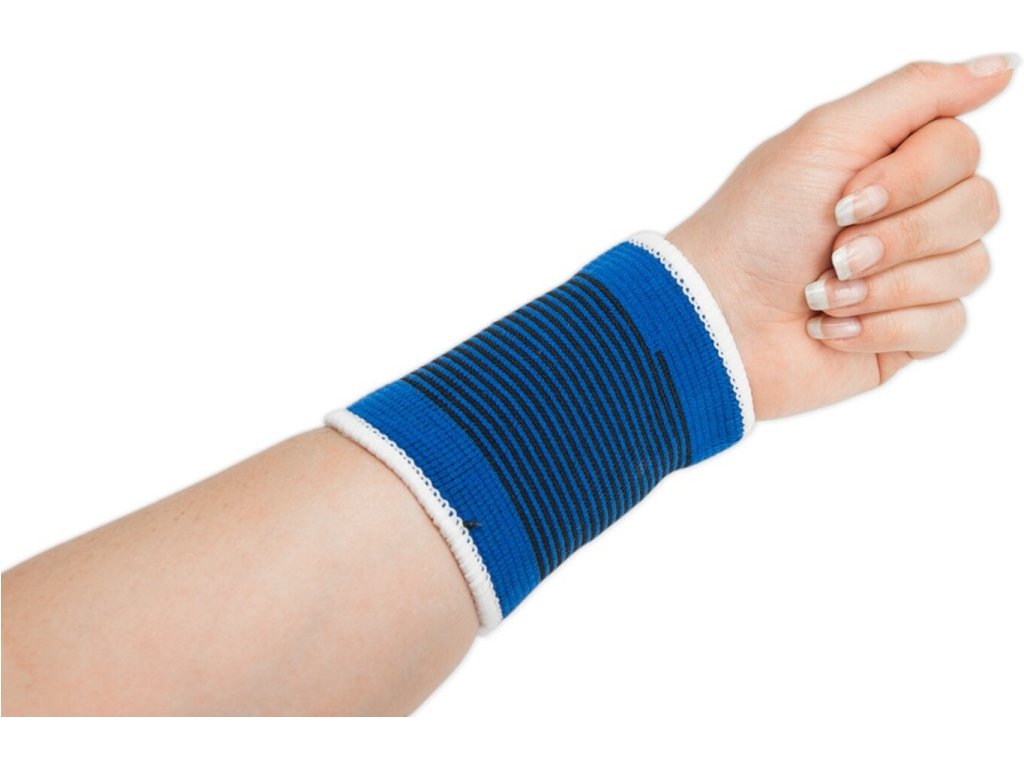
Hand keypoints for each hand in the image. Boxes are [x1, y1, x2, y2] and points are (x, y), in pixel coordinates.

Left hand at [667, 55, 1014, 418]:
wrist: (715, 322)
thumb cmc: (754, 228)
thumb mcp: (826, 136)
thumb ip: (917, 92)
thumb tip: (1003, 66)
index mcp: (888, 163)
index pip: (962, 149)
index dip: (914, 177)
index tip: (845, 199)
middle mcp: (907, 216)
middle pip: (979, 207)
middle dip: (900, 235)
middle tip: (834, 251)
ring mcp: (910, 278)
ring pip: (969, 268)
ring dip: (884, 285)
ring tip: (822, 296)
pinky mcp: (904, 336)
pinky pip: (947, 325)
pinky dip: (881, 327)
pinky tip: (831, 330)